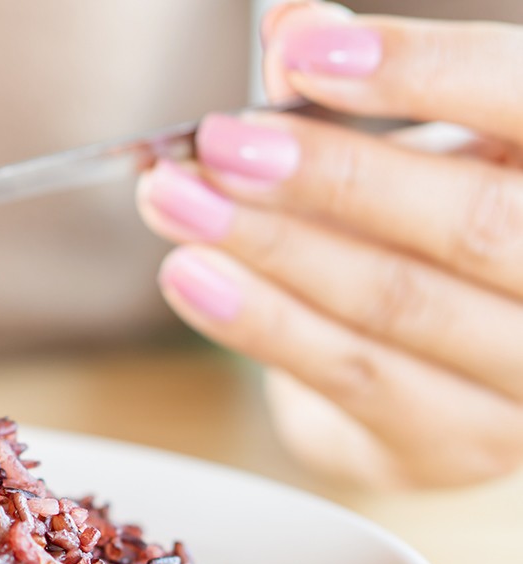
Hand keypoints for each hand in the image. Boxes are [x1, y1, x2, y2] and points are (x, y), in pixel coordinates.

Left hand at [135, 1, 522, 486]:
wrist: (451, 384)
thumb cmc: (434, 236)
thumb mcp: (422, 150)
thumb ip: (360, 87)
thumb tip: (294, 27)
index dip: (423, 73)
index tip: (307, 52)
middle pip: (470, 221)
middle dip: (332, 174)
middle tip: (222, 142)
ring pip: (398, 302)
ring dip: (269, 246)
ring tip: (176, 199)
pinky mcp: (457, 441)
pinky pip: (349, 373)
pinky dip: (258, 320)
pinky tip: (189, 275)